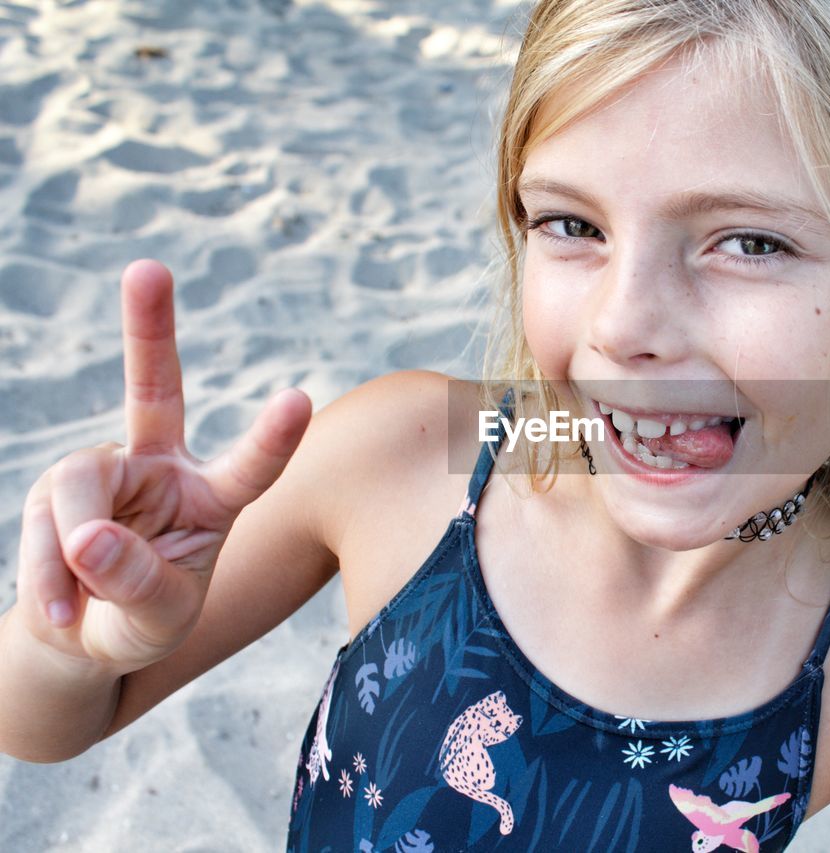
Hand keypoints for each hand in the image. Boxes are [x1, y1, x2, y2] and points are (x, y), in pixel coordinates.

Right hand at [15, 260, 311, 673]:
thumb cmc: (142, 620)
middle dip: (148, 328)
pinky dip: (47, 578)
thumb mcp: (158, 620)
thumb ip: (138, 585)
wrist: (82, 635)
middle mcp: (161, 466)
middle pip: (154, 389)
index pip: (250, 466)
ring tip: (78, 610)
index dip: (273, 437)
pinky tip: (60, 611)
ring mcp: (103, 470)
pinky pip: (43, 528)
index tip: (300, 397)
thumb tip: (87, 539)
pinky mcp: (56, 490)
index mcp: (215, 495)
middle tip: (147, 268)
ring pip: (77, 494)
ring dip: (73, 560)